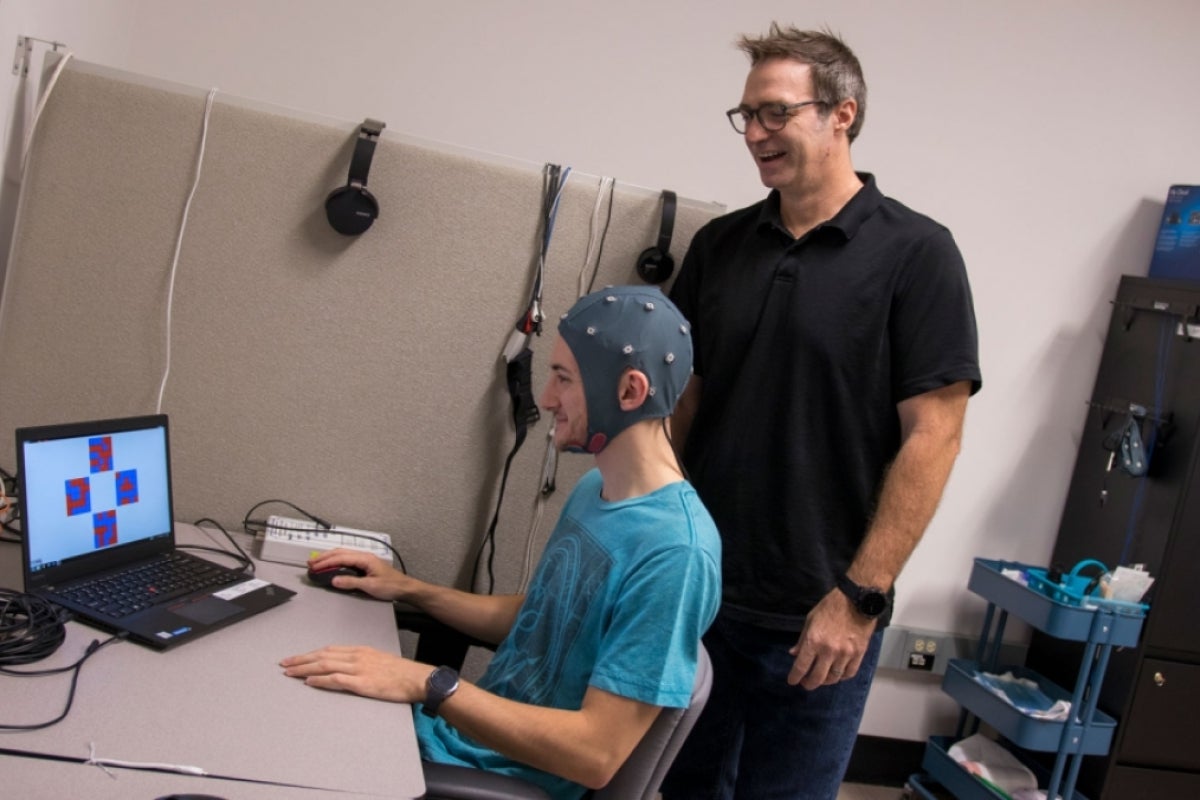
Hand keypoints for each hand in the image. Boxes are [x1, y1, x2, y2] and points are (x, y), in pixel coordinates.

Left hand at [280, 645, 430, 701]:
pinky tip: (310, 681)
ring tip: (290, 673)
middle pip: (322, 655)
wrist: (416, 679)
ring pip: (325, 665)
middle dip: (301, 659)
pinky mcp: (362, 683)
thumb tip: (344, 669)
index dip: (310, 653)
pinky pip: (336, 680)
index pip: (329, 650)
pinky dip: (321, 680)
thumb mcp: (378, 660)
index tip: (296, 658)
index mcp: (360, 651)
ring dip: (305, 669)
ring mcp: (359, 669)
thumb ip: (360, 662)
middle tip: (285, 663)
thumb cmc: (400, 673)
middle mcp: (357, 656)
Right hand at [307, 549, 408, 599]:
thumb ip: (351, 582)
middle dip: (324, 557)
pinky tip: (331, 565)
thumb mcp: (370, 586)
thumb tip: (334, 579)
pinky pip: (347, 560)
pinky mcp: (365, 566)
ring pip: (343, 555)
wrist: (405, 588)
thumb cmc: (391, 586)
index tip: (314, 567)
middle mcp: (364, 556)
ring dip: (329, 558)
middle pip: (340, 553)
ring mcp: (365, 560)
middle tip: (311, 563)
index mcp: (365, 558)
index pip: (341, 557)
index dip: (326, 562)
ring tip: (317, 563)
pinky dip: (336, 562)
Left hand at [787, 588, 875, 689]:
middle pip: (818, 678)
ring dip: (826, 681)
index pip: (801, 666)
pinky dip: (842, 677)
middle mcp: (829, 651)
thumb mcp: (811, 619)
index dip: (795, 677)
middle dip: (809, 684)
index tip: (792, 681)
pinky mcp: (859, 654)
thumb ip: (802, 639)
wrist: (856, 600)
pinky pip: (849, 673)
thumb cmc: (830, 607)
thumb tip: (794, 654)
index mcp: (813, 641)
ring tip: (821, 679)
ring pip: (834, 678)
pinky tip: (837, 674)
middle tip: (806, 684)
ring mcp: (845, 654)